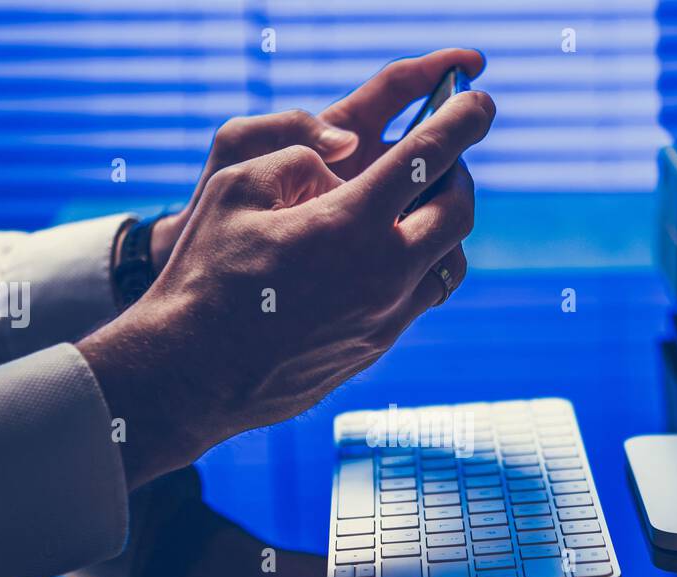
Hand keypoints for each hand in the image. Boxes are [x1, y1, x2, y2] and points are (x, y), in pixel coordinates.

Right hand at [79, 85, 494, 488]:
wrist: (194, 375)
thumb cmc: (204, 276)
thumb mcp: (233, 187)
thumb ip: (296, 155)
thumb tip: (342, 157)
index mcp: (350, 222)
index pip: (429, 157)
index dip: (463, 121)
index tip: (482, 101)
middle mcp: (383, 272)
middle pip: (458, 211)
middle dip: (459, 174)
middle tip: (441, 158)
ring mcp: (385, 316)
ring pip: (450, 262)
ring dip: (444, 227)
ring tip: (415, 210)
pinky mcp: (376, 347)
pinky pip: (420, 297)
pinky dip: (419, 266)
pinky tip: (386, 256)